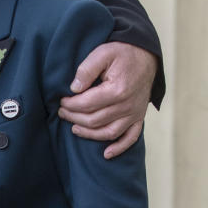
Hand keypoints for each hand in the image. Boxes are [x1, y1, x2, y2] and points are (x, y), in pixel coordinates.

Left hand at [58, 42, 156, 158]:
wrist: (146, 55)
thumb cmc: (123, 53)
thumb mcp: (103, 53)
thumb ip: (86, 69)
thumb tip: (74, 89)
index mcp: (117, 90)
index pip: (87, 104)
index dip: (70, 104)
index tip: (61, 100)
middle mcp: (127, 105)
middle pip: (94, 120)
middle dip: (74, 117)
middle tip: (62, 112)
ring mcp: (134, 113)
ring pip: (107, 132)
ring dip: (88, 134)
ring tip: (74, 128)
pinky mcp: (139, 117)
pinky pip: (130, 138)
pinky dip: (119, 148)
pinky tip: (106, 154)